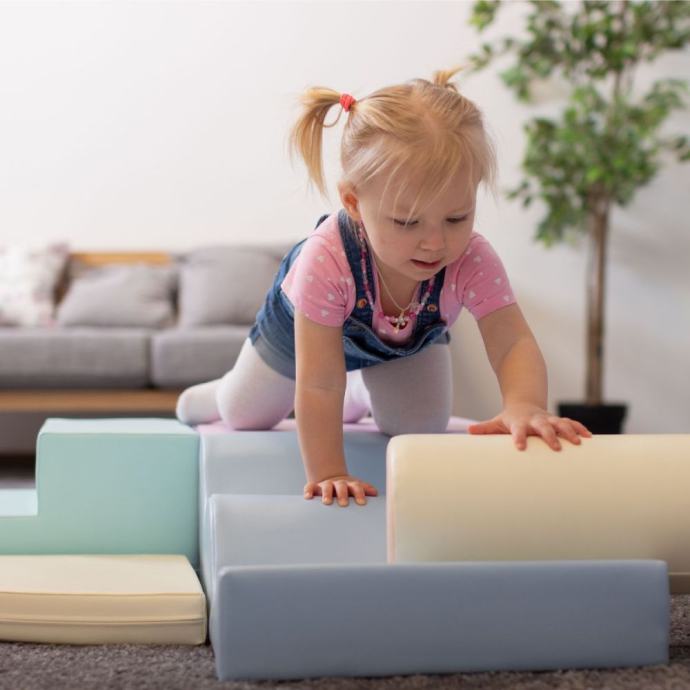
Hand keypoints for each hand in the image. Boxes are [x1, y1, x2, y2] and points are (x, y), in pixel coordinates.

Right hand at [303, 474, 378, 506]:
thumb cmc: (347, 490)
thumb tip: (375, 492)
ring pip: (326, 486)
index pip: (356, 486)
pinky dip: (308, 491)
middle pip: (341, 486)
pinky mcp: (314, 487)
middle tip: (344, 504)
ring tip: (327, 502)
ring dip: (327, 493)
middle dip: (342, 494)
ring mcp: (325, 485)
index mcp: (349, 484)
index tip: (362, 503)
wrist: (331, 480)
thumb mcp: (356, 488)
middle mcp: (337, 483)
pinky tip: (308, 498)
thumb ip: (365, 489)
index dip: (359, 493)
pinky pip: (310, 487)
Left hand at [467, 403, 591, 450]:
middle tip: (556, 447)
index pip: (517, 430)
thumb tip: (468, 432)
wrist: (524, 403)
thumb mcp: (496, 422)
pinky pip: (572, 423)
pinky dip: (580, 429)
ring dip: (570, 431)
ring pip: (561, 423)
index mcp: (519, 422)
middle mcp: (536, 420)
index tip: (520, 448)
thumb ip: (485, 428)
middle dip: (550, 436)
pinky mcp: (559, 421)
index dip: (519, 438)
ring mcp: (549, 419)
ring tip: (578, 443)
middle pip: (543, 426)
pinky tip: (589, 438)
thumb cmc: (509, 419)